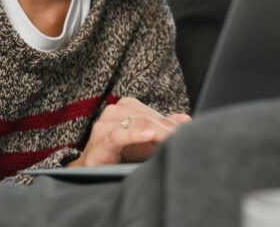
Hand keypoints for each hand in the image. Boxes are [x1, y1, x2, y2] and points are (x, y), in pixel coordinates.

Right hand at [67, 97, 191, 166]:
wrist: (93, 172)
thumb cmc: (121, 155)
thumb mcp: (146, 141)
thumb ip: (163, 128)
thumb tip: (184, 119)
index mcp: (125, 108)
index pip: (152, 113)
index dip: (170, 124)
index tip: (186, 133)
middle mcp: (113, 113)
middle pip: (145, 116)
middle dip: (165, 128)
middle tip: (181, 138)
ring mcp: (103, 127)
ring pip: (134, 121)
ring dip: (154, 130)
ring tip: (169, 139)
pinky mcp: (98, 144)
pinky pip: (116, 136)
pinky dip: (133, 134)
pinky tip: (148, 136)